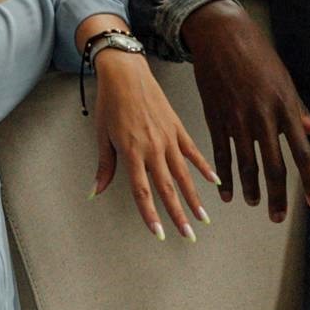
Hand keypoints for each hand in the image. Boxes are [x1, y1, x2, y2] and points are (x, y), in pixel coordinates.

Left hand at [88, 46, 216, 237]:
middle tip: (188, 236)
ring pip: (184, 175)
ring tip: (203, 218)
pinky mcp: (177, 128)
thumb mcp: (102, 136)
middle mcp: (153, 148)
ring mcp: (168, 138)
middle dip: (178, 215)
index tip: (160, 233)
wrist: (126, 72)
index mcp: (132, 152)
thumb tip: (95, 191)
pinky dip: (204, 167)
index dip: (151, 215)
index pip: (143, 191)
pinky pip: (193, 152)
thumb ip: (104, 166)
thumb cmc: (111, 102)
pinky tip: (215, 181)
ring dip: (194, 198)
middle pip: (168, 189)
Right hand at [181, 2, 309, 221]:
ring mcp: (238, 118)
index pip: (303, 153)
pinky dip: (225, 177)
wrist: (222, 35)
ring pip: (246, 164)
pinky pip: (222, 154)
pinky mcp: (216, 117)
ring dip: (251, 189)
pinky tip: (227, 193)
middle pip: (274, 166)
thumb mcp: (286, 82)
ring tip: (256, 204)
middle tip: (278, 218)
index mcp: (286, 108)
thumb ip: (302, 112)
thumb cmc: (258, 56)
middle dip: (278, 196)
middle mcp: (263, 117)